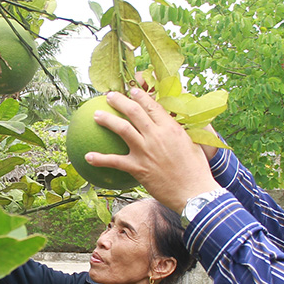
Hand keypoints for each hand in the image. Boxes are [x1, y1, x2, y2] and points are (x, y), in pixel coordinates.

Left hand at [86, 88, 220, 211]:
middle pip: (134, 111)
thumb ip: (181, 132)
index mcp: (171, 128)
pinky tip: (87, 157)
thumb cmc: (196, 170)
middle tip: (109, 96)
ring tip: (96, 115)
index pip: (152, 105)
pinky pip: (115, 161)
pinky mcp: (138, 168)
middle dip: (119, 101)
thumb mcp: (193, 144)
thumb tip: (176, 125)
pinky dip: (100, 159)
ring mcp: (146, 151)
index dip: (140, 96)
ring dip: (107, 120)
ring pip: (122, 129)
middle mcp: (157, 136)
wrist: (194, 192)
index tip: (132, 90)